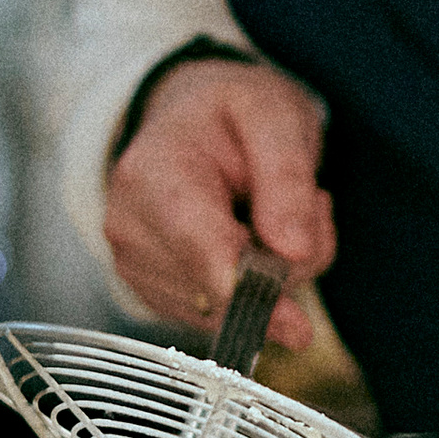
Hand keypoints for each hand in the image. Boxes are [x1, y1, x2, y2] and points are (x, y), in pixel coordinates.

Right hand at [105, 56, 336, 350]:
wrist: (190, 120)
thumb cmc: (230, 112)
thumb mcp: (274, 114)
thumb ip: (287, 177)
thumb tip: (293, 252)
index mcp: (151, 173)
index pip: (198, 251)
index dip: (250, 292)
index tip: (299, 326)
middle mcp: (129, 228)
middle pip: (222, 291)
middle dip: (283, 265)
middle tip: (309, 200)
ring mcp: (135, 267)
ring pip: (228, 311)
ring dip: (274, 278)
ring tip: (272, 213)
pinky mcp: (153, 294)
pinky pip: (222, 318)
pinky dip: (253, 293)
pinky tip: (251, 243)